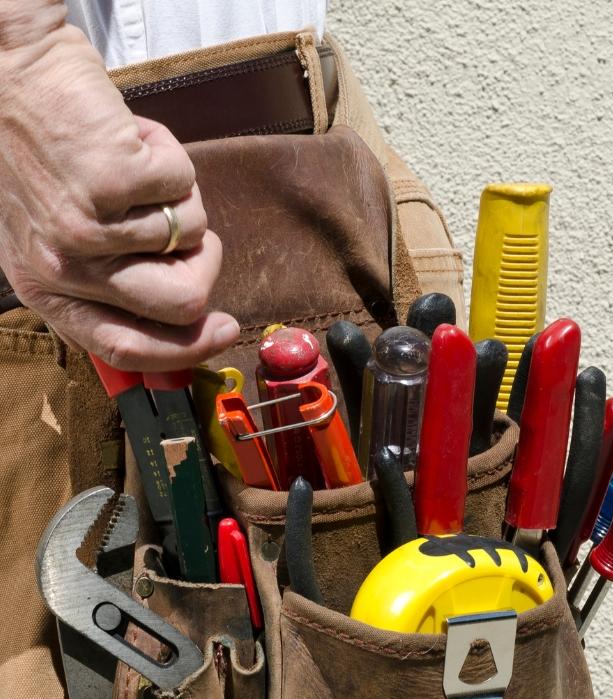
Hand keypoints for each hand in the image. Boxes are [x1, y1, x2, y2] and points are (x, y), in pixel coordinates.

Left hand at [0, 20, 239, 370]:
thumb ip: (108, 282)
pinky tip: (131, 139)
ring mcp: (87, 225)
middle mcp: (64, 268)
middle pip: (184, 304)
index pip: (126, 348)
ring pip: (194, 235)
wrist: (6, 72)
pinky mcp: (113, 179)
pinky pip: (186, 184)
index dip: (188, 348)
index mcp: (46, 289)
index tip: (225, 329)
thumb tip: (187, 317)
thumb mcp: (57, 235)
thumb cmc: (39, 150)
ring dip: (180, 195)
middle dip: (206, 264)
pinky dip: (171, 156)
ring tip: (135, 166)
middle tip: (190, 229)